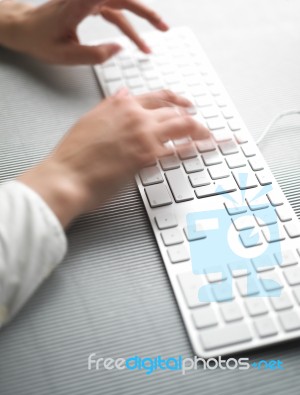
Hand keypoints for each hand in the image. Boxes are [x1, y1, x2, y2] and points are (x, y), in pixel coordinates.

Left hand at [0, 0, 168, 64]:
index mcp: (82, 3)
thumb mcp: (66, 55)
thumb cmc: (40, 39)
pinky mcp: (90, 4)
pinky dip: (126, 26)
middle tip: (163, 29)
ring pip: (121, 7)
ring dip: (138, 23)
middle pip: (124, 0)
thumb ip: (94, 55)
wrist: (25, 28)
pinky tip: (134, 40)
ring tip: (150, 45)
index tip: (154, 19)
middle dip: (147, 13)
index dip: (136, 5)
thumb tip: (119, 49)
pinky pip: (114, 13)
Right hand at [18, 90, 209, 226]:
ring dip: (200, 131)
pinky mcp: (148, 157)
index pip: (157, 97)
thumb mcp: (89, 121)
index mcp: (119, 103)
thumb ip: (110, 108)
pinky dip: (196, 148)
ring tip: (211, 138)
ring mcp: (144, 134)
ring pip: (183, 126)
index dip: (175, 100)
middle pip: (174, 111)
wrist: (66, 176)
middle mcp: (135, 115)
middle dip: (192, 118)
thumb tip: (124, 96)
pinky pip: (180, 150)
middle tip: (202, 126)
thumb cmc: (73, 156)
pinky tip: (204, 150)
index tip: (185, 104)